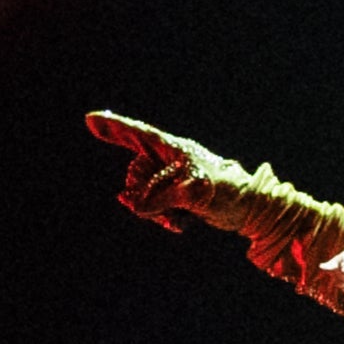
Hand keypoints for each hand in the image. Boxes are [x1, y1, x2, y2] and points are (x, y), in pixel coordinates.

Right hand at [84, 110, 241, 232]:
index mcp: (175, 150)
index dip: (115, 128)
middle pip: (136, 174)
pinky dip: (165, 218)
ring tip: (180, 218)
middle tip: (165, 209)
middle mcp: (171, 161)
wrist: (252, 210)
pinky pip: (157, 208)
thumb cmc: (227, 192)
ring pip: (145, 195)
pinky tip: (183, 223)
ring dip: (156, 211)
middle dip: (143, 195)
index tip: (91, 119)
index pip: (139, 136)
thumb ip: (161, 197)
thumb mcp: (194, 193)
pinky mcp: (178, 197)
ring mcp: (173, 179)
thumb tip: (137, 206)